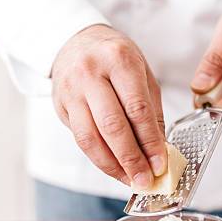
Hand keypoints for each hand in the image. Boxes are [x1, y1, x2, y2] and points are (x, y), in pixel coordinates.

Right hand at [51, 24, 166, 187]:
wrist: (76, 41)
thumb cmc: (115, 58)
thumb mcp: (141, 73)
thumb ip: (151, 111)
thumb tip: (159, 150)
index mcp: (119, 60)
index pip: (137, 109)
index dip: (150, 142)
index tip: (160, 164)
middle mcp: (91, 73)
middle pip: (112, 126)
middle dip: (131, 159)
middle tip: (145, 179)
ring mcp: (71, 90)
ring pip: (91, 138)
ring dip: (112, 165)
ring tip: (130, 180)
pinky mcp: (60, 106)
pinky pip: (80, 140)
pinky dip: (99, 159)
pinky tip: (114, 169)